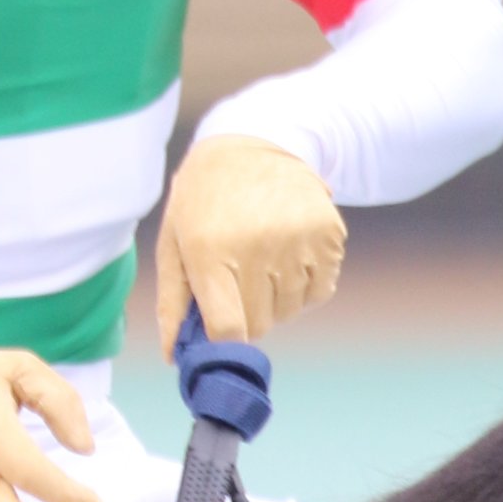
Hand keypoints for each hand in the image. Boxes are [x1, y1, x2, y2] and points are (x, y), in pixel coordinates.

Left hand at [155, 134, 344, 354]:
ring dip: (275, 298)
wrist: (252, 143)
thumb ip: (173, 303)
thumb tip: (173, 358)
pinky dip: (305, 285)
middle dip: (246, 312)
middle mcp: (257, 246)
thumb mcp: (174, 243)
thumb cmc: (202, 202)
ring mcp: (298, 240)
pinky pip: (320, 293)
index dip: (226, 342)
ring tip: (262, 257)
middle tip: (237, 275)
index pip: (229, 329)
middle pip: (259, 325)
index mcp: (210, 250)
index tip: (222, 334)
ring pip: (290, 311)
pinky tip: (288, 253)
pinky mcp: (330, 235)